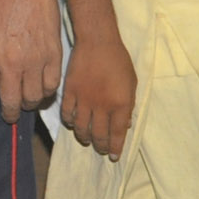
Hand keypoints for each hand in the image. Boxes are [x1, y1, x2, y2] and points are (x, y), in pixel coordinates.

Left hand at [0, 0, 61, 121]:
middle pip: (11, 101)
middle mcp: (11, 63)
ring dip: (30, 103)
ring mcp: (35, 62)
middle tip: (10, 115)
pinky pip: (52, 86)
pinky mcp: (54, 57)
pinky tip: (42, 88)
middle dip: (10, 111)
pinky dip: (48, 91)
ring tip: (27, 101)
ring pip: (34, 98)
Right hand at [60, 32, 135, 158]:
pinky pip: (67, 112)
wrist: (97, 42)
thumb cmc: (119, 61)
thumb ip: (128, 106)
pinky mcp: (69, 91)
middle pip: (99, 134)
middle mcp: (102, 106)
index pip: (117, 134)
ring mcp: (84, 99)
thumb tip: (124, 125)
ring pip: (81, 127)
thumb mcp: (131, 84)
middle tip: (100, 150)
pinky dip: (69, 121)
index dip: (115, 148)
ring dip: (84, 137)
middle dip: (100, 146)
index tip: (113, 156)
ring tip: (86, 139)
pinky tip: (72, 122)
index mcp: (121, 104)